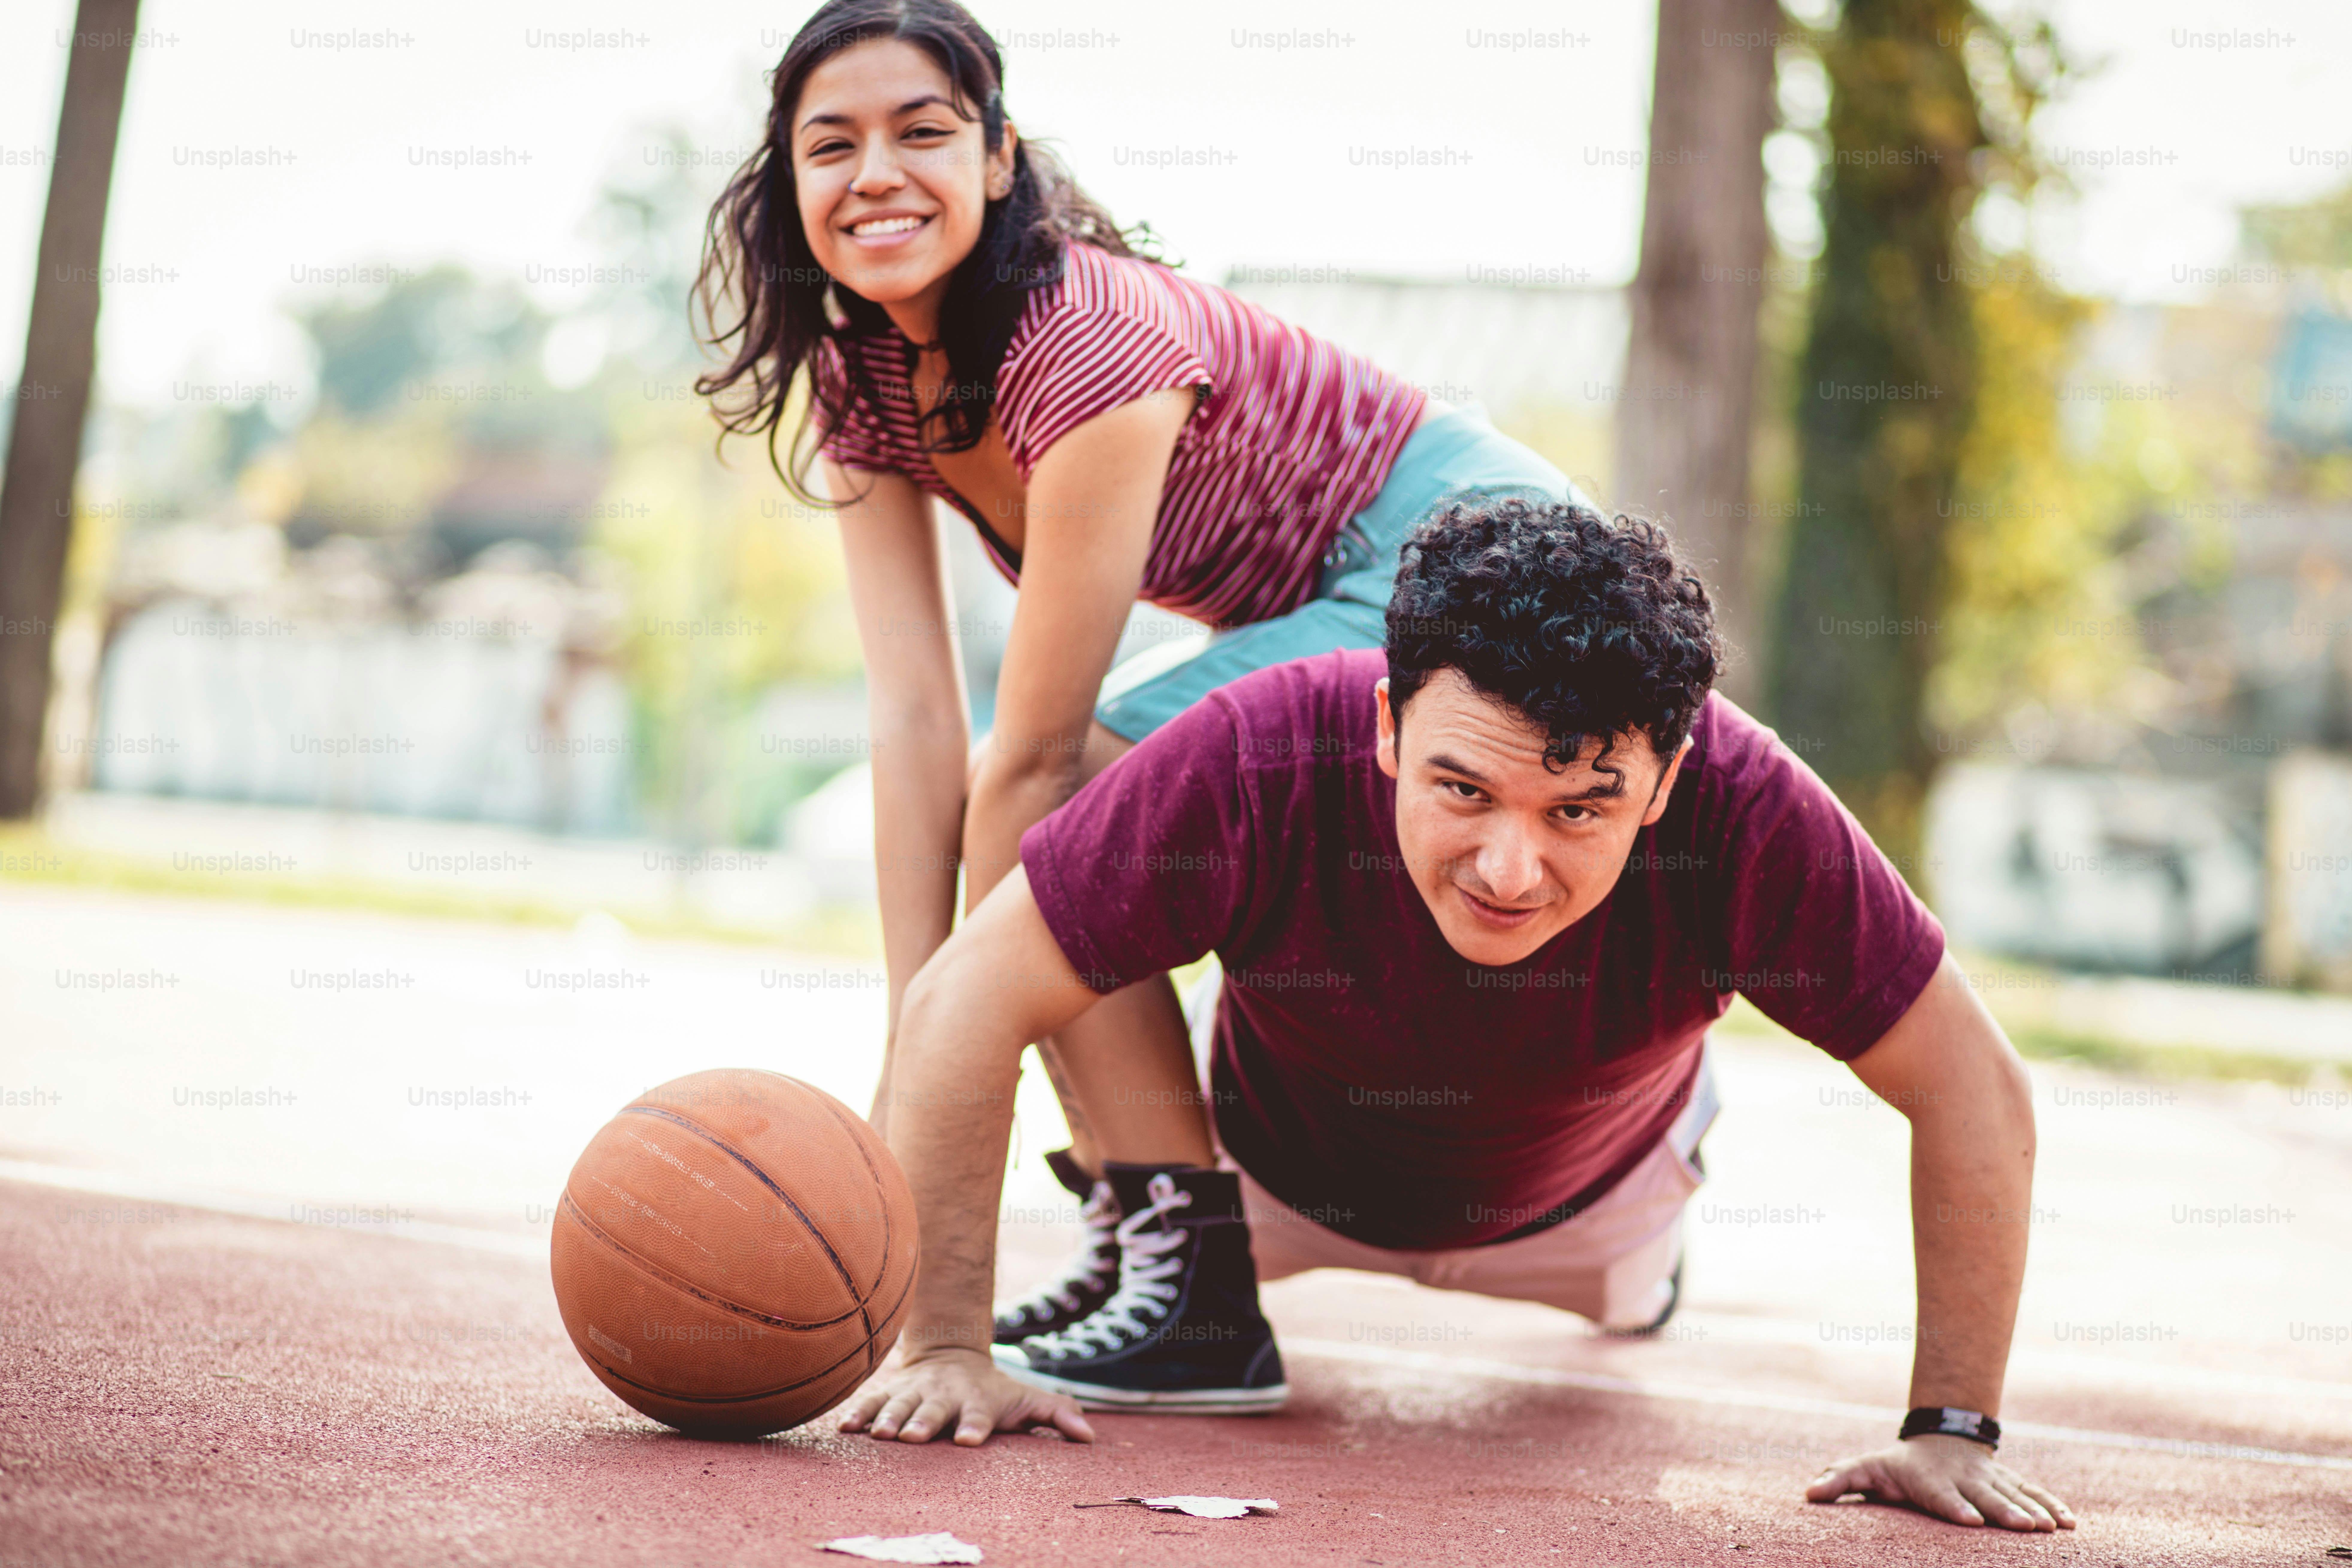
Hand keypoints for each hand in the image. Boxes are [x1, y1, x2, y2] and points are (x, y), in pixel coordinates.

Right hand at [839, 1347, 1094, 1445]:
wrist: (953, 1355)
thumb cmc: (995, 1390)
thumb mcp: (1028, 1398)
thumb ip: (1058, 1413)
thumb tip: (1090, 1436)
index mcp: (977, 1399)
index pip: (977, 1413)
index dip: (974, 1425)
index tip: (968, 1440)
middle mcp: (944, 1394)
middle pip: (933, 1409)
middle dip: (922, 1422)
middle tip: (911, 1437)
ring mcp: (915, 1391)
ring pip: (898, 1404)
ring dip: (888, 1419)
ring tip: (880, 1436)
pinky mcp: (891, 1392)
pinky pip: (871, 1402)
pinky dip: (858, 1413)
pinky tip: (844, 1429)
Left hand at [1807, 1435, 2075, 1530]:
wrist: (1939, 1440)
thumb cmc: (1898, 1464)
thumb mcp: (1866, 1468)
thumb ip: (1839, 1480)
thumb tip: (1808, 1494)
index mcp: (1931, 1482)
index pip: (1943, 1497)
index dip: (1955, 1508)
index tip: (1969, 1521)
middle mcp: (1965, 1481)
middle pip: (1987, 1499)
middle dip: (2006, 1513)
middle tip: (2026, 1528)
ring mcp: (1992, 1482)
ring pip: (2016, 1495)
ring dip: (2036, 1510)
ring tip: (2053, 1527)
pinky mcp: (2011, 1483)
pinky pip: (2035, 1493)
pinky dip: (2054, 1506)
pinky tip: (2070, 1523)